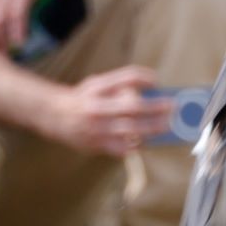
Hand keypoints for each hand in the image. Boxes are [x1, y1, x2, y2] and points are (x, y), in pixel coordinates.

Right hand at [41, 66, 172, 155]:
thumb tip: (152, 83)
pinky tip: (146, 141)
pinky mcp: (96, 144)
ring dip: (151, 128)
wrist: (54, 116)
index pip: (122, 78)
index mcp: (96, 89)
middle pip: (131, 106)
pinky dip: (136, 145)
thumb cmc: (84, 99)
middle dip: (155, 107)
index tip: (156, 80)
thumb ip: (121, 83)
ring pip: (130, 129)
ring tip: (166, 126)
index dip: (141, 78)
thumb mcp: (98, 83)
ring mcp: (96, 127)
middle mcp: (95, 107)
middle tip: (172, 106)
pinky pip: (122, 148)